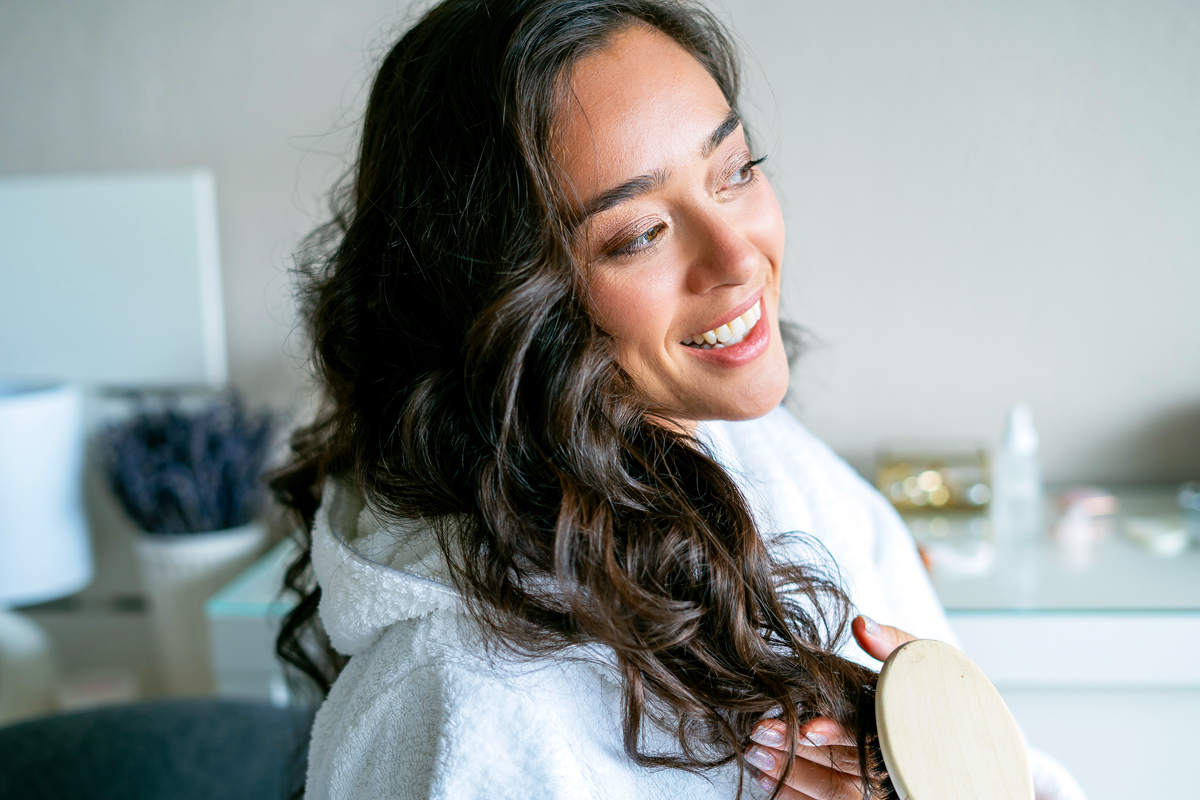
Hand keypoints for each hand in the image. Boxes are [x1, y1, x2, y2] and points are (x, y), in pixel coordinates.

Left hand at [744, 615, 916, 798]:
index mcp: (909, 730)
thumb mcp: (918, 660)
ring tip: (754, 753)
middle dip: (798, 751)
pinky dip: (796, 796)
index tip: (806, 728)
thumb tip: (860, 624)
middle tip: (759, 733)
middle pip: (845, 766)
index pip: (874, 736)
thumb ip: (893, 643)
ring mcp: (882, 791)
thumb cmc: (929, 691)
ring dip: (791, 774)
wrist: (951, 733)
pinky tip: (767, 780)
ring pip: (834, 792)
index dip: (838, 732)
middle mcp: (897, 766)